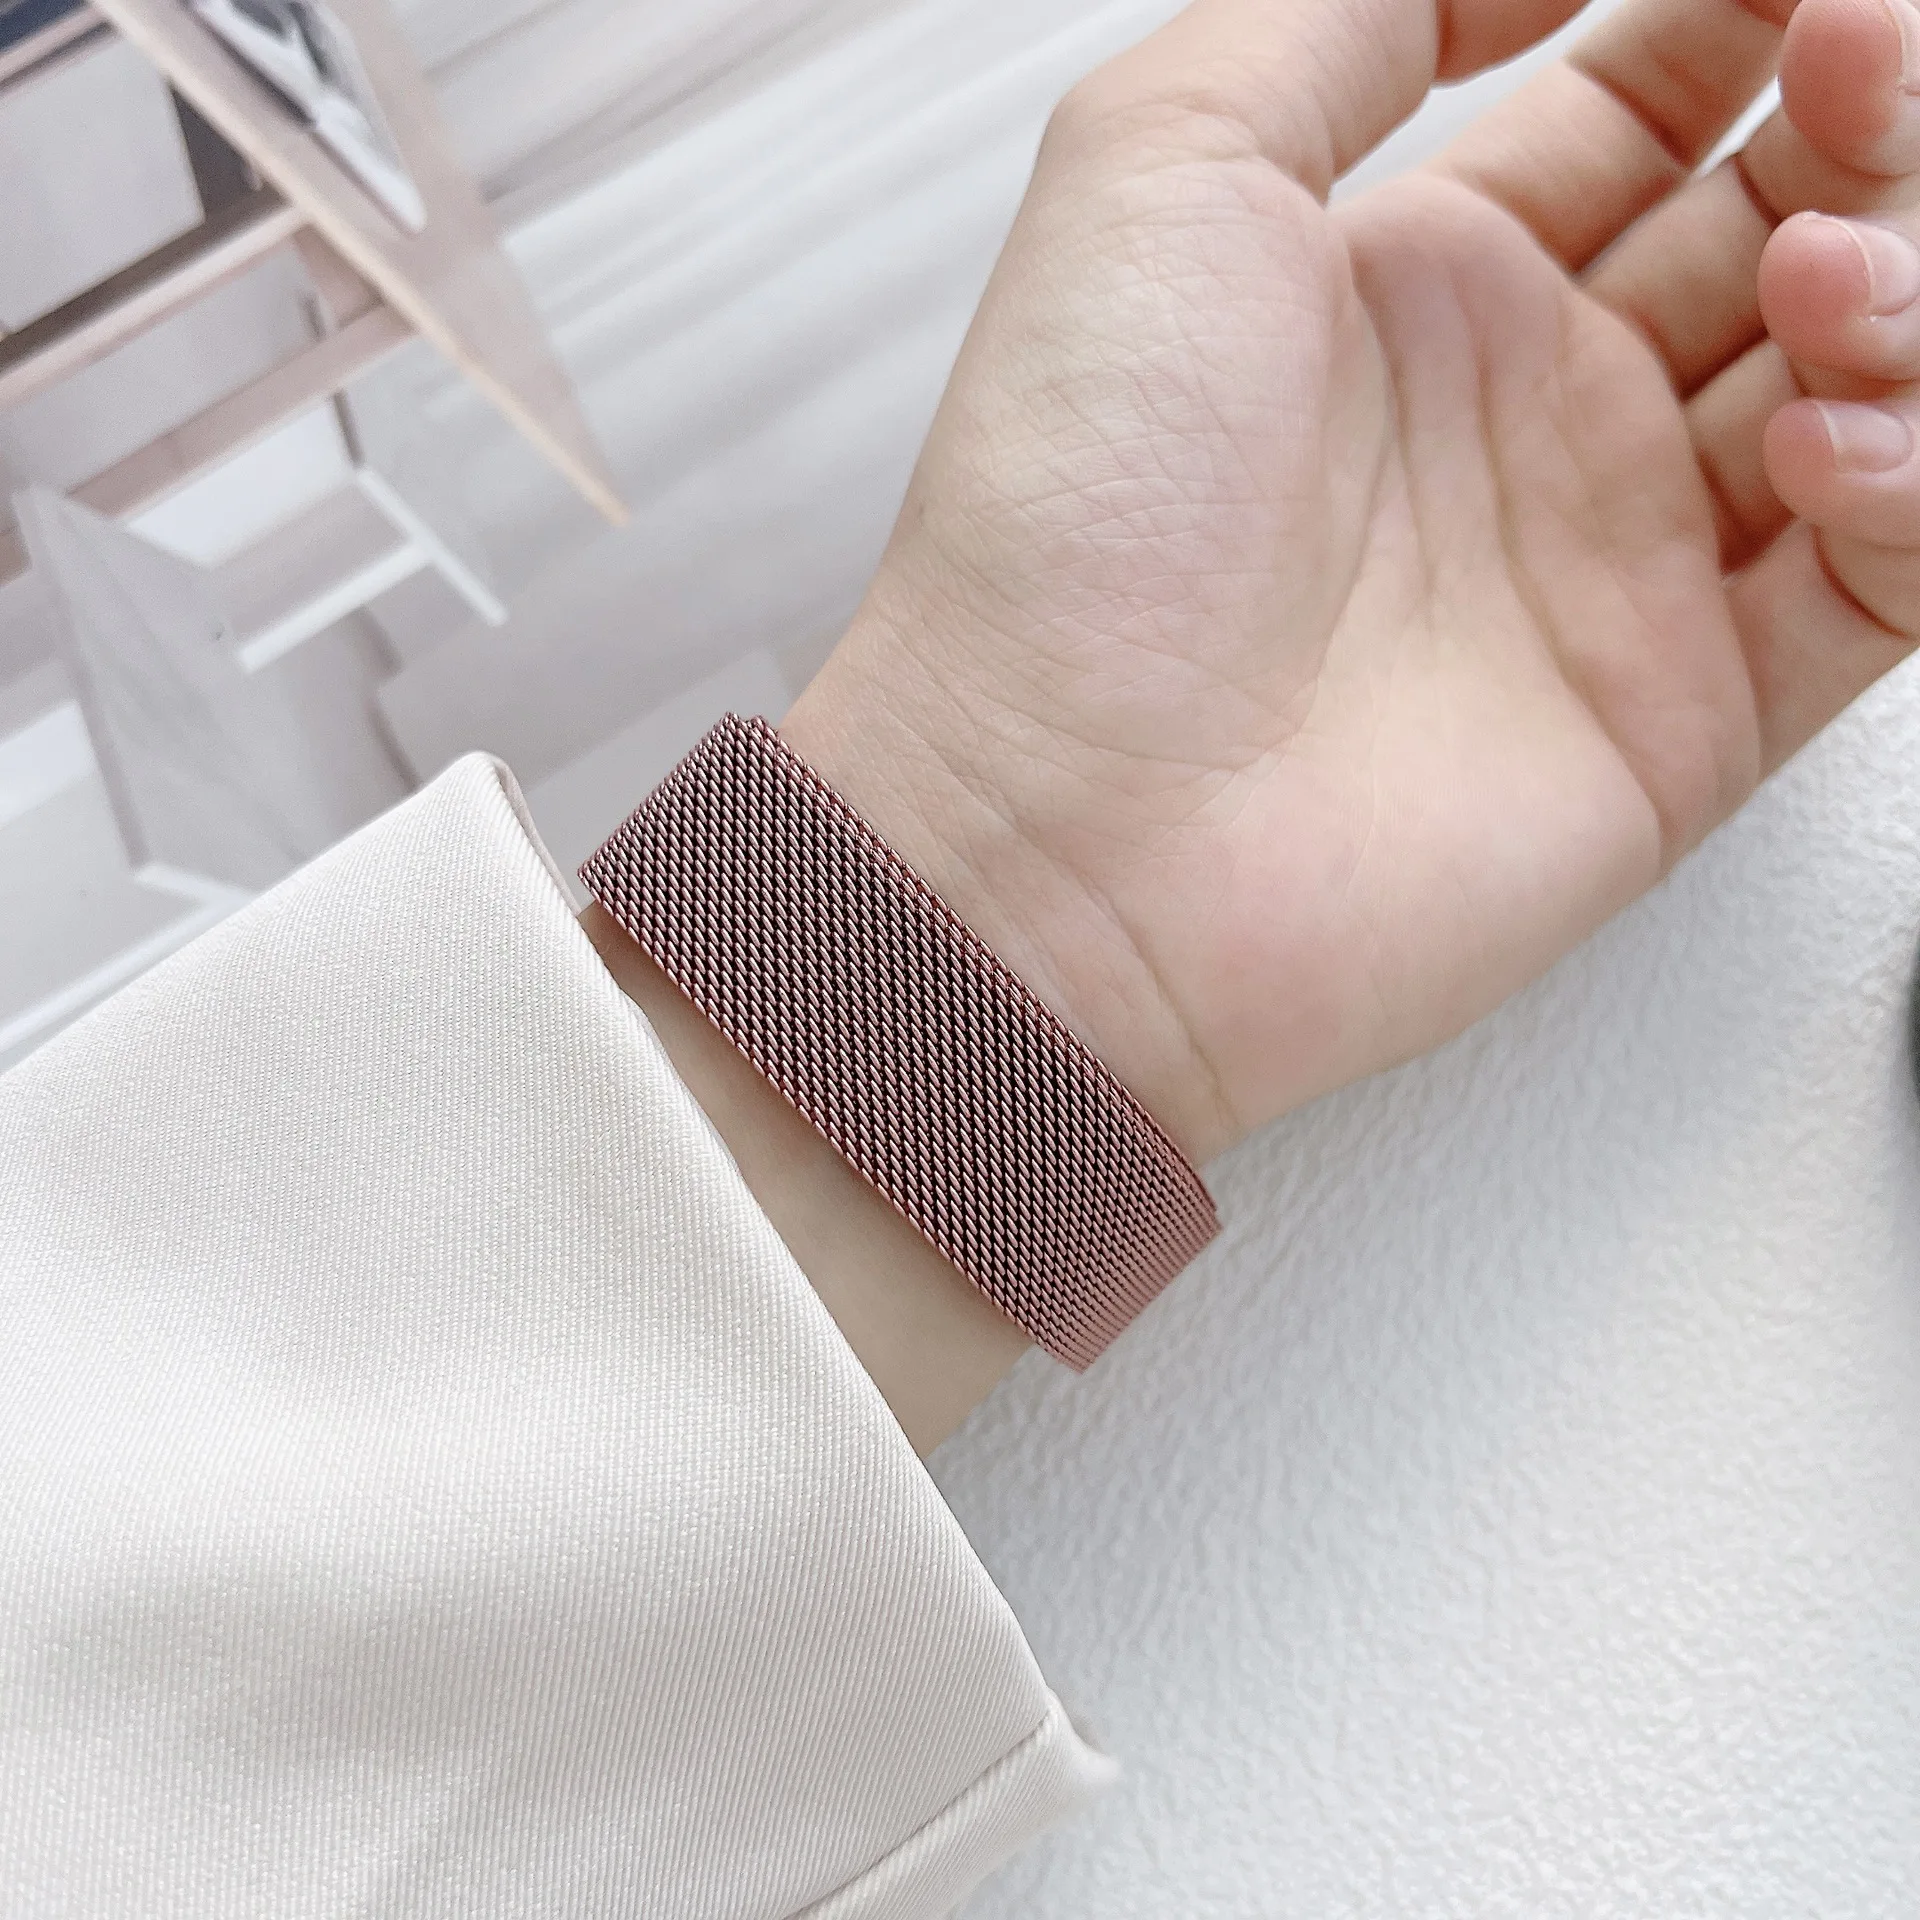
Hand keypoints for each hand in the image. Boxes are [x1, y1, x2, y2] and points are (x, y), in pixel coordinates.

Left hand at [784, 0, 1919, 1163]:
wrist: (1065, 833)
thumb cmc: (1072, 516)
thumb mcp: (1167, 160)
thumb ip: (1354, 10)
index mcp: (1415, 284)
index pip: (1653, 100)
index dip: (1753, 12)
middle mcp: (1523, 421)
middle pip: (1786, 220)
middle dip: (1863, 117)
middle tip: (1864, 62)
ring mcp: (1609, 571)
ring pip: (1864, 384)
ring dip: (1896, 290)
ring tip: (1812, 283)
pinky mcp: (1679, 722)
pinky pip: (1881, 582)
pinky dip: (1913, 489)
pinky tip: (1823, 442)